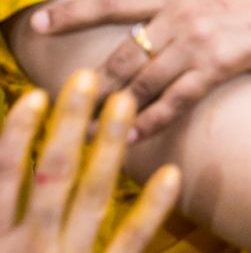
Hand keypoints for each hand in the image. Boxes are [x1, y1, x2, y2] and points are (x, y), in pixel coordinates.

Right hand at [0, 70, 179, 251]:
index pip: (6, 175)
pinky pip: (130, 241)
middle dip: (69, 123)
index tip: (36, 94)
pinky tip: (172, 173)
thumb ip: (9, 200)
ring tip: (126, 101)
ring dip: (110, 146)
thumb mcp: (5, 240)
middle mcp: (30, 245)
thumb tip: (10, 161)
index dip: (17, 134)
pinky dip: (150, 208)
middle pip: (52, 173)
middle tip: (87, 75)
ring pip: (91, 196)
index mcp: (0, 238)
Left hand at [31, 0, 250, 140]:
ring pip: (142, 80)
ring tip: (94, 120)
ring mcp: (198, 44)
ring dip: (116, 103)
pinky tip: (134, 134)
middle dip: (93, 77)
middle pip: (121, 51)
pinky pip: (174, 99)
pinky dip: (151, 119)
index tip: (39, 22)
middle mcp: (182, 16)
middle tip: (70, 92)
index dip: (72, 11)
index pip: (113, 0)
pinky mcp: (216, 69)